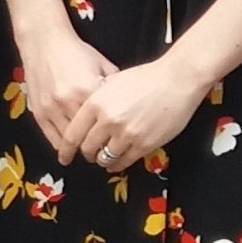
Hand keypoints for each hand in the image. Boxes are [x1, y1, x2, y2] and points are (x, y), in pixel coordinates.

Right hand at [16, 19, 118, 159]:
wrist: (44, 42)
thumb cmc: (76, 52)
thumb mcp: (102, 65)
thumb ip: (114, 86)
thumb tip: (126, 104)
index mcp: (89, 90)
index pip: (104, 124)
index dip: (111, 137)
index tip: (116, 144)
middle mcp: (69, 102)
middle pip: (86, 136)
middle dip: (95, 148)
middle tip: (103, 155)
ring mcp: (52, 108)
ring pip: (68, 140)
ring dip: (78, 150)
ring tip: (86, 155)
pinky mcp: (39, 111)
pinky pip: (50, 136)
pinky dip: (60, 146)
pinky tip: (67, 152)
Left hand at [61, 53, 211, 173]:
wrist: (177, 80)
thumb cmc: (147, 78)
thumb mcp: (112, 82)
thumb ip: (97, 100)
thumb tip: (84, 116)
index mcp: (96, 102)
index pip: (73, 133)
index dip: (66, 148)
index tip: (64, 155)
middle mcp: (108, 120)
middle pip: (87, 148)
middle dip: (86, 154)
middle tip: (88, 154)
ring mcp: (126, 134)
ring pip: (104, 158)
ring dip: (102, 160)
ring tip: (103, 158)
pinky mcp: (143, 144)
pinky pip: (124, 161)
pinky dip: (118, 164)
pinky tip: (117, 161)